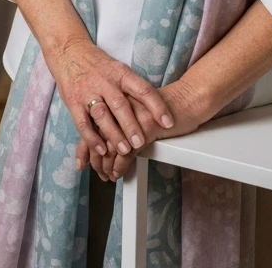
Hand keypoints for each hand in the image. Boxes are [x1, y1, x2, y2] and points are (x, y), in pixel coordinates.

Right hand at [45, 37, 173, 163]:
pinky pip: (83, 122)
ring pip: (102, 115)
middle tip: (141, 142)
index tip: (168, 123)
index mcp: (120, 73)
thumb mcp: (118, 69)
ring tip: (124, 150)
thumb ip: (132, 89)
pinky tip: (101, 149)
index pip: (142, 89)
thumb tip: (156, 111)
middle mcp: (105, 82)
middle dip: (131, 125)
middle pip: (120, 104)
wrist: (68, 51)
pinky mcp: (73, 101)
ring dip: (113, 134)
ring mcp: (88, 92)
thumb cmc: (98, 65)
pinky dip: (91, 138)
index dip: (157, 106)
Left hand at [76, 77, 211, 181]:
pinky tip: (118, 173)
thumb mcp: (137, 105)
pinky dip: (120, 165)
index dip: (87, 144)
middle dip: (95, 157)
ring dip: (106, 163)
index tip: (84, 161)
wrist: (186, 98)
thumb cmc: (162, 104)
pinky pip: (127, 151)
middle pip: (98, 134)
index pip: (93, 122)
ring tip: (106, 175)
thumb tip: (107, 134)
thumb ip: (121, 115)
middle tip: (97, 171)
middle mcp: (120, 104)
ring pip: (110, 144)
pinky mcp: (146, 127)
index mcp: (115, 96)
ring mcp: (132, 115)